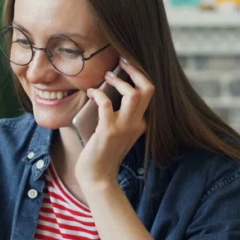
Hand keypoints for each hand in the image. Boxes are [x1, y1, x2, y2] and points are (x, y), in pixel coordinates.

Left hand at [75, 58, 154, 191]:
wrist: (98, 178)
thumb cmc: (102, 155)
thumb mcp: (116, 133)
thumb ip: (117, 115)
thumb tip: (105, 90)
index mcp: (141, 123)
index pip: (149, 93)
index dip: (139, 76)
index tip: (127, 66)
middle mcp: (137, 123)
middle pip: (148, 89)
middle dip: (135, 70)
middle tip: (121, 61)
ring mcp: (124, 127)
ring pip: (134, 93)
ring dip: (119, 80)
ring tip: (107, 75)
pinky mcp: (108, 131)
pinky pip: (106, 103)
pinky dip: (98, 93)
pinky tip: (91, 92)